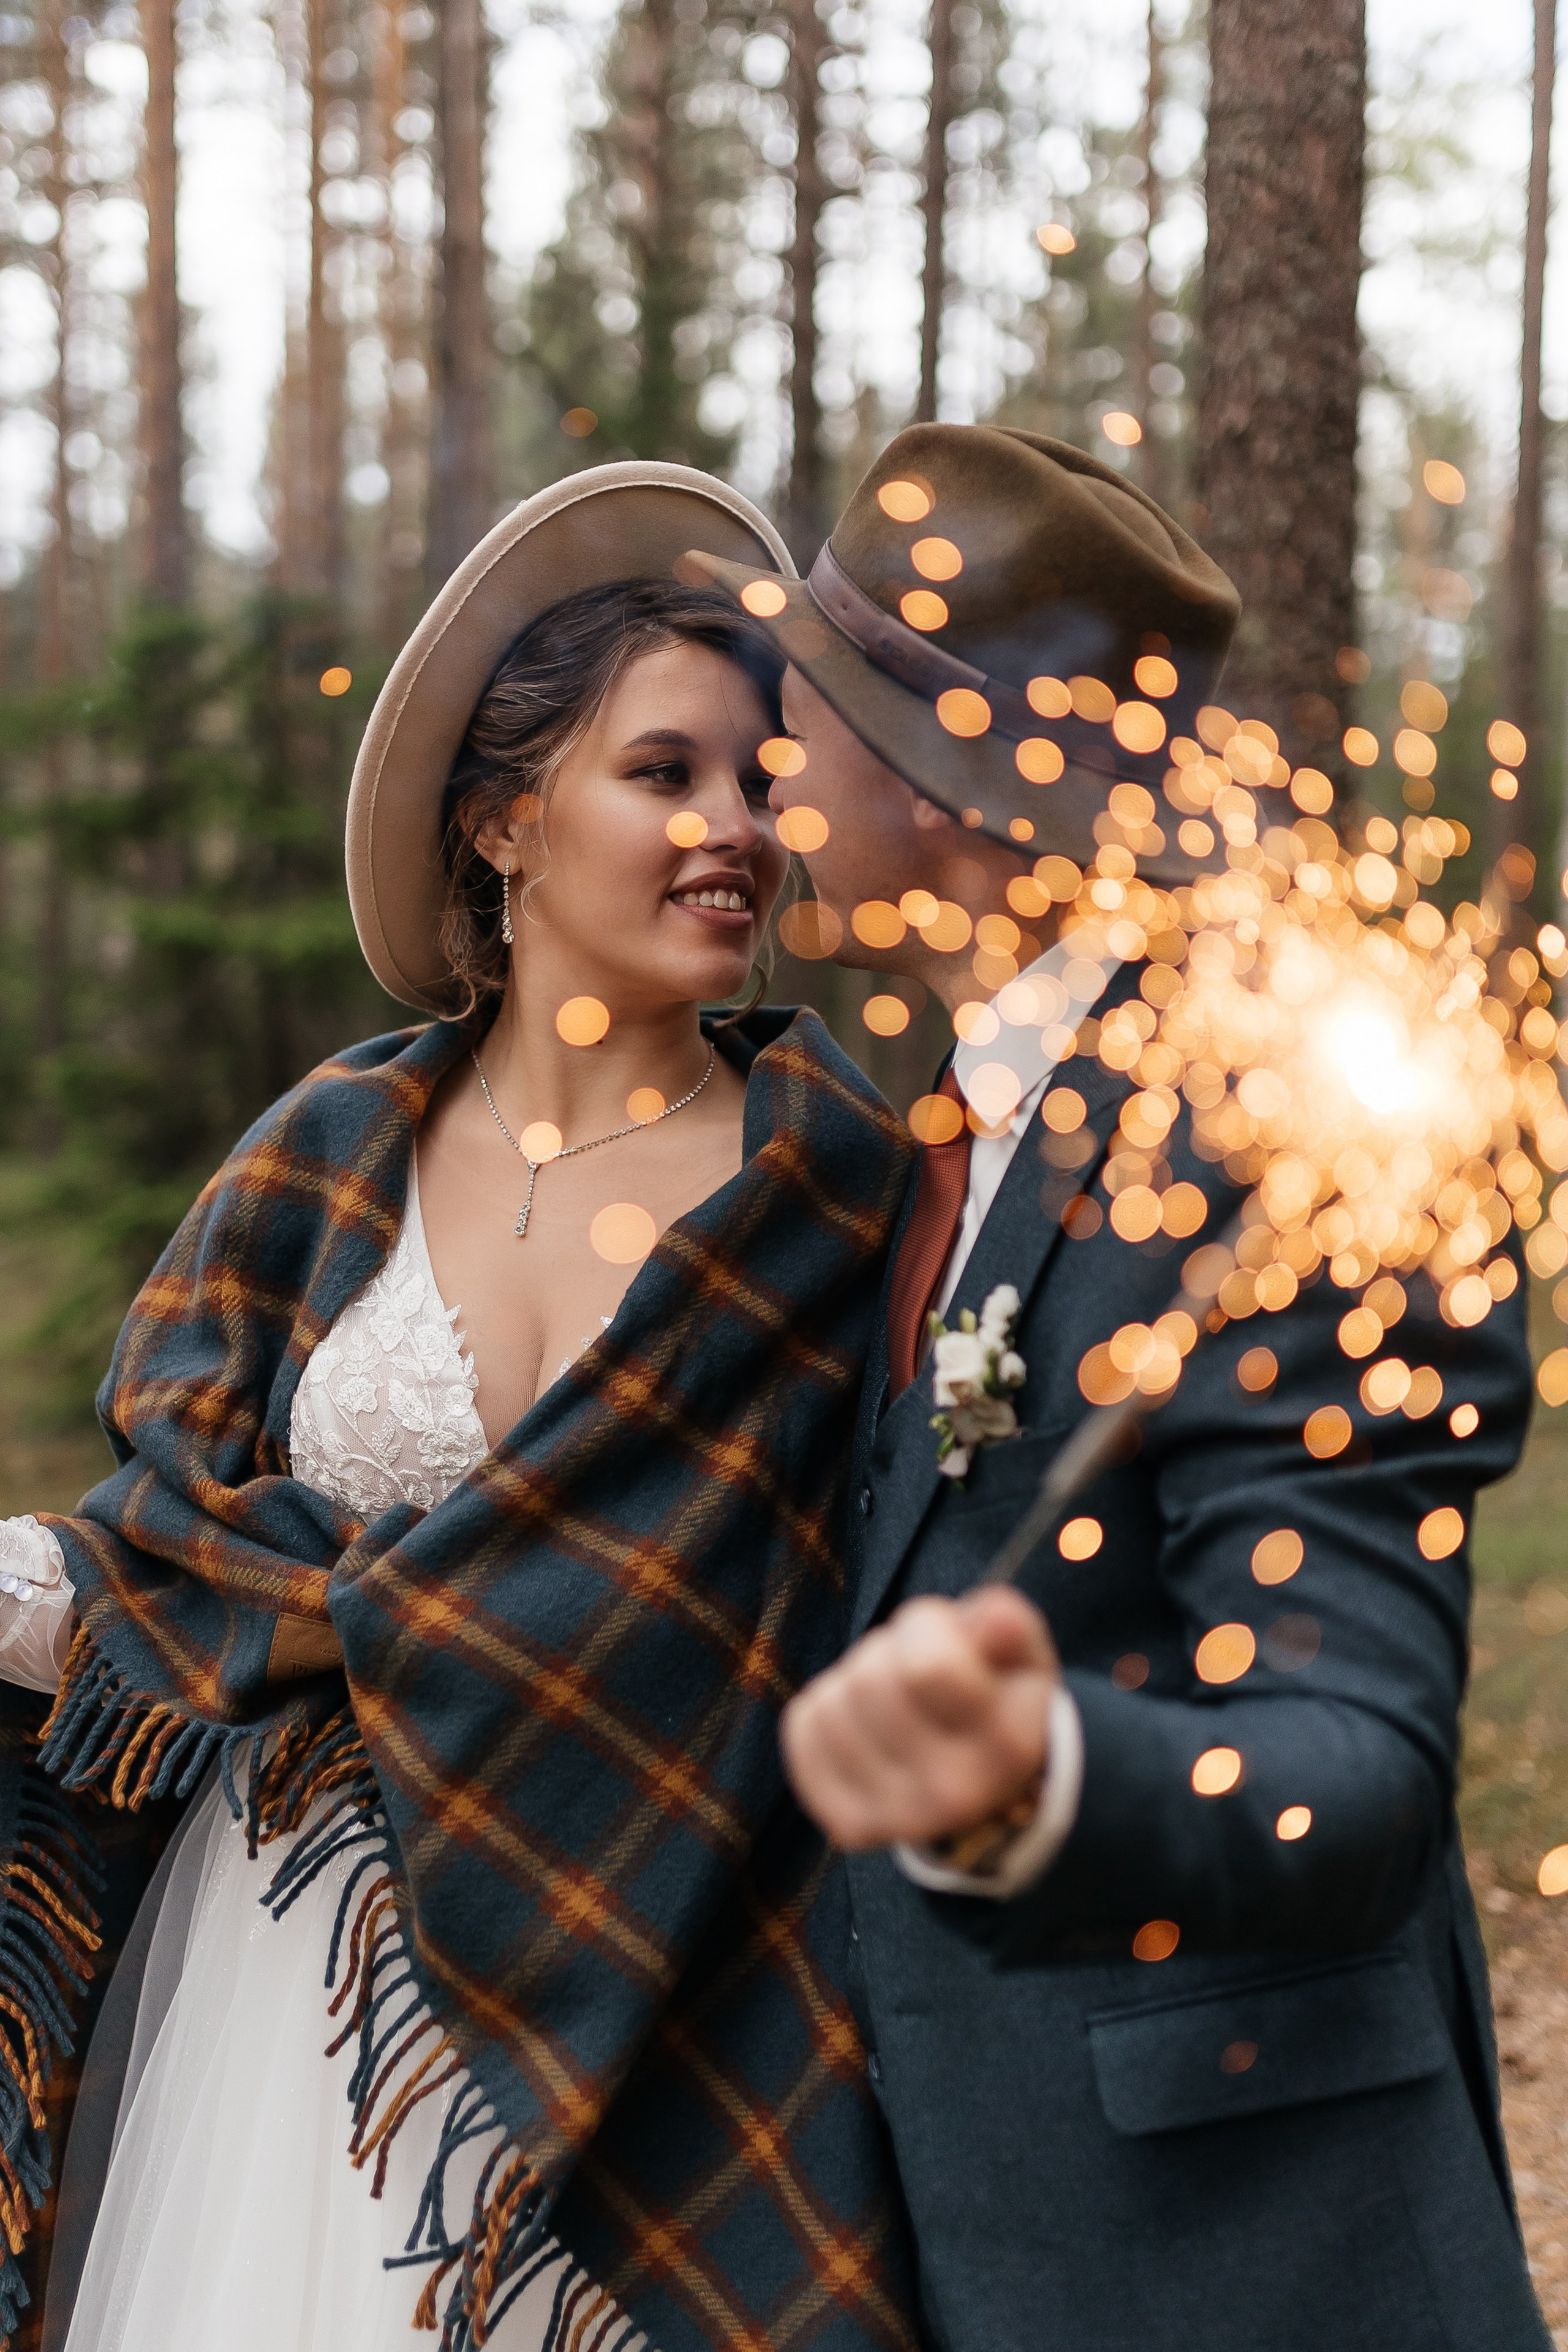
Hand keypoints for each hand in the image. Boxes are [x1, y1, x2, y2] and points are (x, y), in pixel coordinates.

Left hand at [780, 1587, 1058, 1851]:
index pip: (929, 1665)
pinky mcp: (849, 1822)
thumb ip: (1007, 1626)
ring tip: (895, 1700)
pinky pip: (805, 1728)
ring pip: (834, 1702)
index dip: (933, 1629)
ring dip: (856, 1682)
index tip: (952, 1643)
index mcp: (1007, 1744)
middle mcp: (955, 1794)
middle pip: (871, 1678)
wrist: (981, 1784)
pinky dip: (826, 1711)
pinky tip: (865, 1726)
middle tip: (918, 1673)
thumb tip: (996, 1619)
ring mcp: (898, 1817)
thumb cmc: (998, 1699)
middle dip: (890, 1654)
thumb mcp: (1019, 1654)